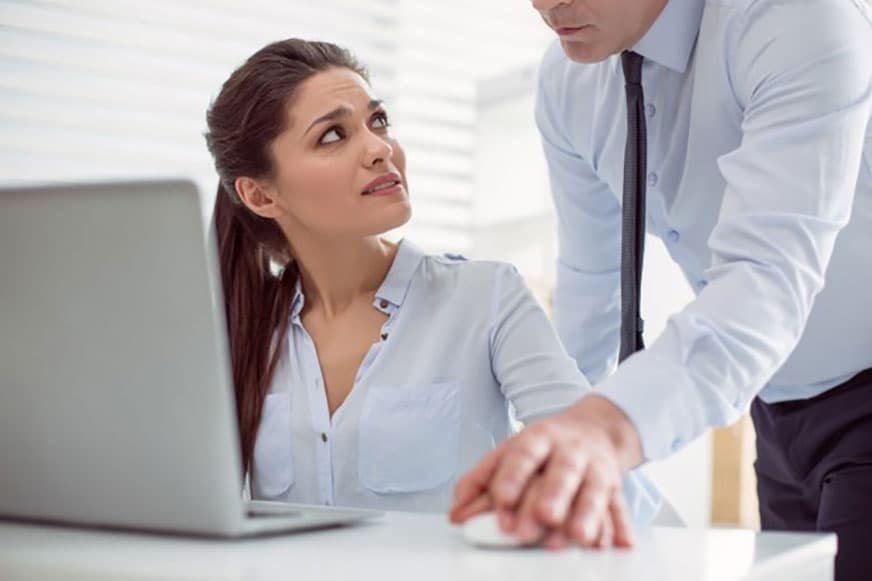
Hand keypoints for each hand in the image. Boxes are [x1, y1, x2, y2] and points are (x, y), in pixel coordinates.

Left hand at [449, 395, 643, 548]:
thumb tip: (457, 514)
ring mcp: (596, 469)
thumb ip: (480, 481)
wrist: (595, 428)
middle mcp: (570, 452)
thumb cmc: (544, 448)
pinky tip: (618, 545)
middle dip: (551, 497)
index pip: (524, 454)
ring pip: (593, 491)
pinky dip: (620, 528)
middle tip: (538, 522)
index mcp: (539, 439)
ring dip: (586, 515)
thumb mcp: (510, 452)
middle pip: (562, 472)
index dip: (513, 478)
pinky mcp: (616, 490)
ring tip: (577, 537)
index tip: (502, 501)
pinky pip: (619, 509)